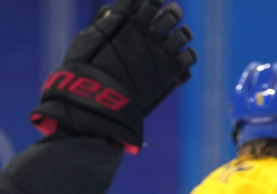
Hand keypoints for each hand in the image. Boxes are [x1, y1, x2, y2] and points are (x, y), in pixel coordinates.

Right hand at [30, 0, 195, 152]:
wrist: (98, 99)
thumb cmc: (86, 70)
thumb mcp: (87, 38)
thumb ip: (104, 24)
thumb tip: (113, 12)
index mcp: (125, 19)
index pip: (145, 0)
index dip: (151, 0)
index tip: (153, 2)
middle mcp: (146, 31)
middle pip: (170, 14)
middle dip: (172, 12)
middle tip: (174, 13)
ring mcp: (161, 50)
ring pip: (183, 34)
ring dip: (183, 33)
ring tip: (182, 34)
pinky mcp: (171, 70)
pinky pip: (188, 57)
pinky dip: (188, 56)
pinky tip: (184, 57)